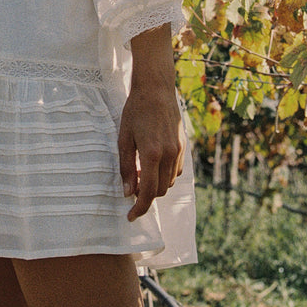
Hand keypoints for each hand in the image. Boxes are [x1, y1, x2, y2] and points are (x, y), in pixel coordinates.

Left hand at [118, 24, 184, 222]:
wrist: (156, 89)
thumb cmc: (135, 111)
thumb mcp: (123, 138)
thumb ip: (125, 167)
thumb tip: (127, 192)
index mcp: (152, 155)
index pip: (148, 192)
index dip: (139, 208)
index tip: (130, 217)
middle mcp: (169, 156)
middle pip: (160, 191)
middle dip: (146, 197)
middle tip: (130, 190)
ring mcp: (179, 151)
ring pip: (169, 182)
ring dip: (155, 186)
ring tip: (139, 174)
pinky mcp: (183, 146)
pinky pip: (176, 171)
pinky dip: (165, 175)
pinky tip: (153, 165)